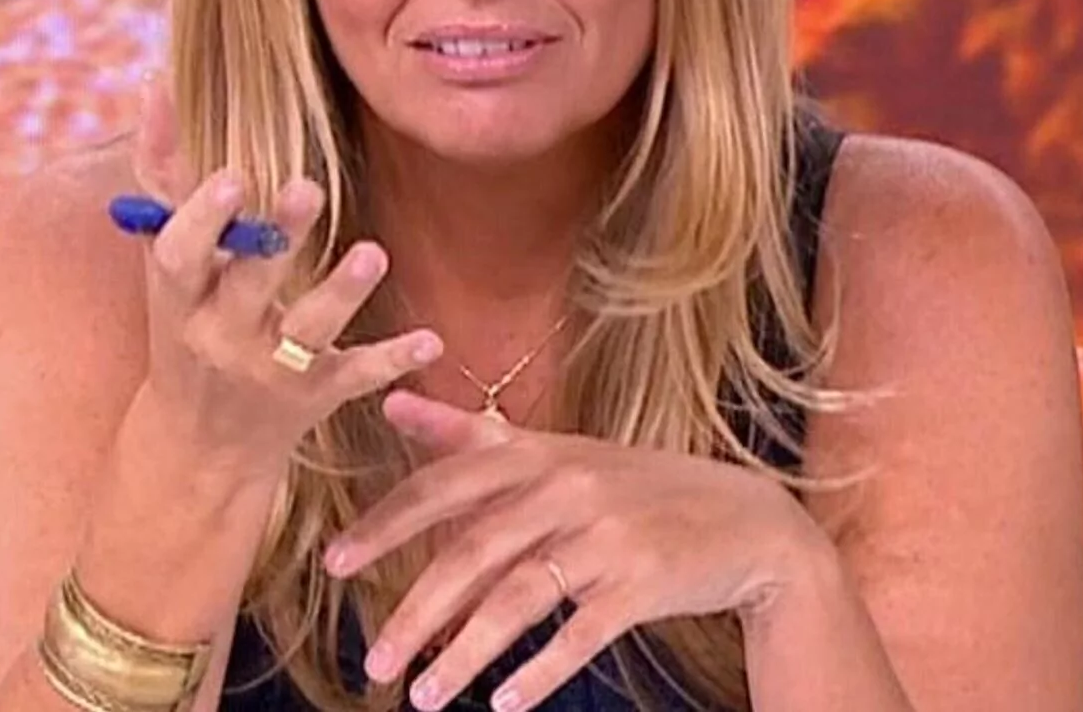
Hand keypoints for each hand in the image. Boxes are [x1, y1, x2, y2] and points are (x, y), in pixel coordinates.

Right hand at [129, 75, 443, 474]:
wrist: (197, 447)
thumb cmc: (184, 325)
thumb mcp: (164, 260)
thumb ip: (162, 175)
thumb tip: (156, 83)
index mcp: (179, 298)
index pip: (182, 257)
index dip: (204, 219)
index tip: (233, 178)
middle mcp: (220, 335)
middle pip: (250, 285)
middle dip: (278, 240)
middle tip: (308, 187)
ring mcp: (269, 370)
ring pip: (306, 332)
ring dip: (340, 293)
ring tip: (372, 254)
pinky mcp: (314, 397)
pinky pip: (356, 377)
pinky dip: (391, 359)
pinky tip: (430, 339)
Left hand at [323, 390, 824, 710]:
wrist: (746, 520)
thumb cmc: (637, 486)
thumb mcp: (557, 450)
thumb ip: (470, 432)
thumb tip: (392, 401)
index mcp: (538, 452)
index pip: (445, 486)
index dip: (387, 526)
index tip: (336, 564)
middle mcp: (568, 486)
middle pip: (472, 552)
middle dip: (415, 611)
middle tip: (372, 662)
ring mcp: (608, 535)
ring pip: (517, 599)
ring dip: (464, 654)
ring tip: (421, 699)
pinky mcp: (643, 582)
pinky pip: (580, 633)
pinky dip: (540, 670)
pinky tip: (504, 702)